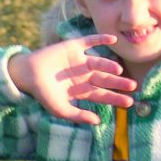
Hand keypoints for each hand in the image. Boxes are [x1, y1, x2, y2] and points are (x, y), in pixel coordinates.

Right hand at [11, 35, 134, 124]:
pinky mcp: (74, 47)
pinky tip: (113, 40)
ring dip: (108, 65)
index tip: (129, 103)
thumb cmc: (43, 94)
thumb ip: (78, 116)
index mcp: (83, 90)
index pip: (103, 95)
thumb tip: (98, 121)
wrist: (27, 74)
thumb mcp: (61, 109)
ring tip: (117, 69)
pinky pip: (90, 41)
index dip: (116, 99)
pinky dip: (101, 39)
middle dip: (119, 83)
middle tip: (133, 86)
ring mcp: (80, 60)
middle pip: (105, 79)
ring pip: (99, 63)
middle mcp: (85, 75)